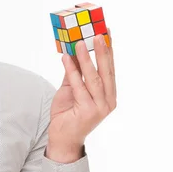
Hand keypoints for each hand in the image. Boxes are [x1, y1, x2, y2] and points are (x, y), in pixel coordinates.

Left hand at [46, 31, 115, 162]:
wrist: (62, 138)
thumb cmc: (68, 113)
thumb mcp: (72, 88)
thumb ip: (75, 72)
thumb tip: (73, 50)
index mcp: (109, 94)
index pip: (110, 68)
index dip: (109, 50)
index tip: (107, 33)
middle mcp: (108, 101)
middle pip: (106, 71)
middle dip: (102, 51)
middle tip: (98, 34)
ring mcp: (100, 107)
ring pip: (93, 78)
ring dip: (86, 59)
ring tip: (79, 43)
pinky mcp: (87, 111)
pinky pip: (79, 87)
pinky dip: (72, 71)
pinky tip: (66, 59)